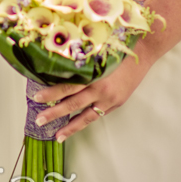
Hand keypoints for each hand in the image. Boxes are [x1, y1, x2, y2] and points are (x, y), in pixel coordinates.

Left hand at [31, 50, 153, 141]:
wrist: (143, 51)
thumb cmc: (117, 45)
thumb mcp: (96, 50)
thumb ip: (81, 62)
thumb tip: (58, 68)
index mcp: (93, 73)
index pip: (68, 86)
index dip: (52, 93)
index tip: (36, 97)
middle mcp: (100, 88)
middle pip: (73, 103)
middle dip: (55, 113)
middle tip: (39, 121)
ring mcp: (110, 98)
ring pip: (86, 116)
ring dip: (70, 126)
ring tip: (57, 136)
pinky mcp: (117, 102)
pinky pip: (98, 114)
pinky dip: (86, 120)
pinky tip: (76, 125)